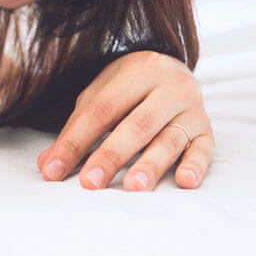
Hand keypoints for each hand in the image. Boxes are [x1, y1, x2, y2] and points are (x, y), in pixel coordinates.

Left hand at [37, 51, 213, 190]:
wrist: (173, 68)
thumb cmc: (129, 87)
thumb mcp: (101, 94)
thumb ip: (76, 128)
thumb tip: (47, 165)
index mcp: (138, 70)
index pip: (101, 110)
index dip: (75, 141)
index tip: (53, 170)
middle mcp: (170, 86)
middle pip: (137, 124)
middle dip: (111, 155)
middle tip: (90, 182)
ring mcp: (193, 108)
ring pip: (170, 139)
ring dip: (150, 165)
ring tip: (132, 187)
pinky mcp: (208, 130)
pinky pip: (205, 150)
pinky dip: (195, 166)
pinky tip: (183, 182)